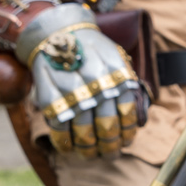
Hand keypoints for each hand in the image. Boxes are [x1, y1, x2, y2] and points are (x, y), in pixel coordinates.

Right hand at [17, 1, 146, 157]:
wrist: (58, 31)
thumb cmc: (92, 50)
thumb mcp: (116, 59)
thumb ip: (126, 85)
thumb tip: (135, 120)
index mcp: (117, 76)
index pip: (127, 114)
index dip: (127, 133)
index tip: (125, 141)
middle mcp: (97, 85)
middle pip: (108, 127)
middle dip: (110, 146)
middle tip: (110, 152)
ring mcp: (73, 93)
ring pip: (85, 133)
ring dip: (90, 149)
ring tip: (92, 154)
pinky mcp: (51, 98)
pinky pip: (60, 129)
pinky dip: (65, 144)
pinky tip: (70, 147)